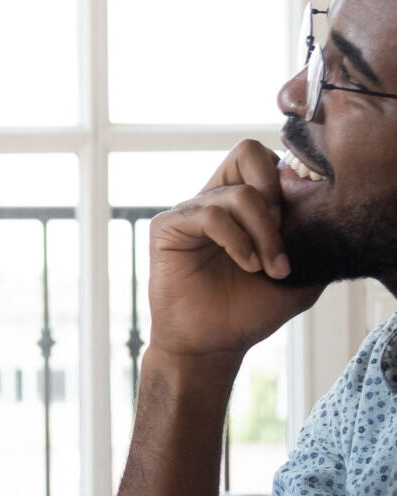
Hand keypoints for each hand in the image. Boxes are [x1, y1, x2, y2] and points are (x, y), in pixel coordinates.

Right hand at [146, 142, 323, 361]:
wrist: (213, 342)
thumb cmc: (250, 309)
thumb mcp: (301, 273)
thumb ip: (312, 238)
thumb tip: (326, 209)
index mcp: (242, 204)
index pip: (265, 159)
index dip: (289, 182)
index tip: (299, 225)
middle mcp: (214, 199)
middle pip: (249, 153)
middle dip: (277, 198)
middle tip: (283, 238)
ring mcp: (190, 210)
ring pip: (239, 192)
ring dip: (264, 233)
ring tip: (269, 267)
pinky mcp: (168, 226)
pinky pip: (210, 215)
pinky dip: (238, 241)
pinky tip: (247, 265)